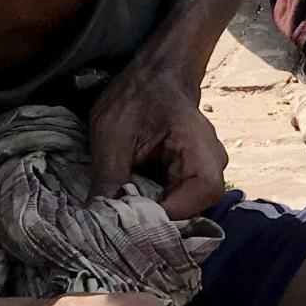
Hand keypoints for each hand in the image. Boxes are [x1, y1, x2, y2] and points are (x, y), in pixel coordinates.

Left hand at [90, 46, 229, 217]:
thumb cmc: (136, 95)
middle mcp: (212, 165)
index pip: (199, 197)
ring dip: (153, 220)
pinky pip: (177, 204)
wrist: (155, 75)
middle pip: (194, 212)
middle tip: (118, 230)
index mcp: (199, 147)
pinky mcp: (190, 179)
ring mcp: (204, 173)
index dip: (166, 217)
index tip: (129, 226)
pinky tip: (129, 210)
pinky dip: (153, 210)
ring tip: (121, 222)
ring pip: (185, 213)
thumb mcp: (112, 132)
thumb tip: (93, 219)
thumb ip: (108, 177)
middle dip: (155, 225)